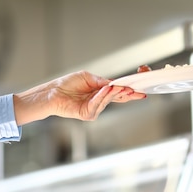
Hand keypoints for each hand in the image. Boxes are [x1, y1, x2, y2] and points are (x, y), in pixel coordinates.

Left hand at [13, 70, 145, 125]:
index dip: (128, 92)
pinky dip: (103, 96)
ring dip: (114, 93)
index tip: (139, 90)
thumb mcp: (88, 77)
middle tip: (135, 90)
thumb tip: (113, 83)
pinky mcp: (87, 114)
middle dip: (126, 94)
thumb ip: (101, 81)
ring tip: (121, 87)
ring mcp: (93, 109)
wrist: (53, 92)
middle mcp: (98, 102)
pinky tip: (107, 89)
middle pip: (116, 99)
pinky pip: (97, 104)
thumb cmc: (67, 84)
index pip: (117, 93)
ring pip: (108, 100)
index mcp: (99, 93)